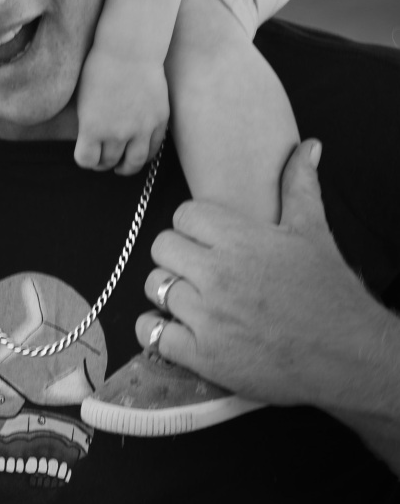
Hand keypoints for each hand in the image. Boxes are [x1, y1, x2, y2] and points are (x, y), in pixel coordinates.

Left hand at [75, 41, 168, 174]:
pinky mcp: (159, 121)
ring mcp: (141, 129)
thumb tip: (92, 143)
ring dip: (126, 167)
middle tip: (102, 160)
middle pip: (109, 162)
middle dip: (103, 163)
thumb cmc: (100, 68)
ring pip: (135, 163)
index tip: (86, 155)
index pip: (86, 160)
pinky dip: (146, 154)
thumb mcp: (83, 99)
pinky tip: (139, 151)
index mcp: (92, 129)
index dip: (85, 159)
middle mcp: (117, 134)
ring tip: (122, 166)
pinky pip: (154, 149)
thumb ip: (88, 126)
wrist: (129, 49)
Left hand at [134, 140, 382, 408]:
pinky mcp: (204, 356)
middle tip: (198, 269)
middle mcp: (219, 273)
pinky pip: (151, 333)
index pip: (183, 215)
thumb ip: (300, 184)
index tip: (207, 241)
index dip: (194, 227)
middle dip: (177, 256)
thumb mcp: (313, 232)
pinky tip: (177, 329)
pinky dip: (157, 330)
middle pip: (162, 247)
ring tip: (194, 300)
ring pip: (154, 287)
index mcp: (241, 239)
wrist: (352, 356)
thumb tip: (309, 146)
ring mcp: (209, 316)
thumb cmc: (331, 294)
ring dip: (169, 293)